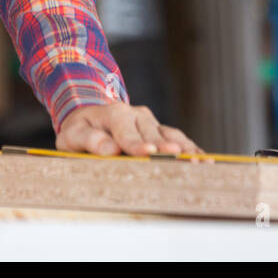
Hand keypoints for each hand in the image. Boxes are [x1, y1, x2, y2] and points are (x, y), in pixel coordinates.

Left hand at [57, 102, 201, 155]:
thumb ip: (90, 140)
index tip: (150, 153)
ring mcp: (150, 122)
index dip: (139, 144)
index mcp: (114, 114)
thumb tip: (110, 150)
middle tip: (183, 163)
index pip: (127, 132)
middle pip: (154, 135)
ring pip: (171, 136)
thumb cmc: (79, 130)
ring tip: (200, 163)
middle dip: (167, 150)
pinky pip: (178, 139)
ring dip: (186, 150)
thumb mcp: (73, 135)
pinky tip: (204, 161)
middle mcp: (136, 114)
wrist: (88, 118)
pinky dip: (191, 150)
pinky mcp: (160, 130)